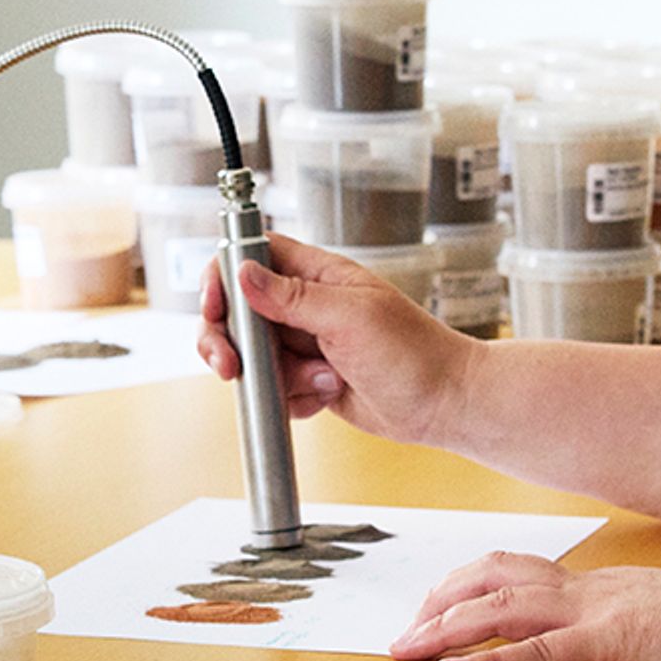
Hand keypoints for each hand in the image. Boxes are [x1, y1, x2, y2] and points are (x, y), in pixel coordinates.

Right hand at [193, 235, 475, 444]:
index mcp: (318, 276)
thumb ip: (292, 297)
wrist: (445, 405)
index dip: (225, 277)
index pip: (254, 256)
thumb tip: (243, 273)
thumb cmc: (415, 353)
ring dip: (278, 378)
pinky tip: (327, 397)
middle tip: (230, 366)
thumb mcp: (350, 317)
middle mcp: (307, 306)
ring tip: (322, 381)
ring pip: (255, 358)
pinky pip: (276, 391)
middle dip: (229, 342)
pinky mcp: (310, 380)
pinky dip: (294, 400)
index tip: (215, 307)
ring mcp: (307, 345)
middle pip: (239, 312)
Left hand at [391, 554, 660, 660]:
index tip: (435, 605)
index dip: (469, 586)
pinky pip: (537, 654)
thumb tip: (613, 651)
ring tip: (405, 650)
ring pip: (501, 611)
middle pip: (494, 581)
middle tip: (403, 632)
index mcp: (606, 585)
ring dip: (444, 630)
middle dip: (440, 604)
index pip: (520, 572)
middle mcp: (594, 589)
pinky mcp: (615, 645)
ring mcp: (602, 613)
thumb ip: (631, 633)